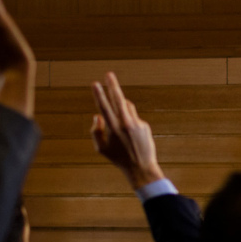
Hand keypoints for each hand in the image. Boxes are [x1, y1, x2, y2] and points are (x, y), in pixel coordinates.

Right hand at [91, 72, 164, 189]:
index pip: (104, 107)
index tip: (95, 83)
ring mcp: (137, 123)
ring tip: (120, 123)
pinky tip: (131, 136)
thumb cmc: (119, 159)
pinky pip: (135, 118)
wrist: (141, 167)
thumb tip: (97, 116)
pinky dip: (130, 121)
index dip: (99, 94)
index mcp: (113, 128)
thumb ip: (95, 131)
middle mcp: (125, 124)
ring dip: (122, 107)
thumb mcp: (101, 149)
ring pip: (127, 107)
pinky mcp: (145, 126)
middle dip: (113, 85)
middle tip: (109, 74)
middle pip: (118, 99)